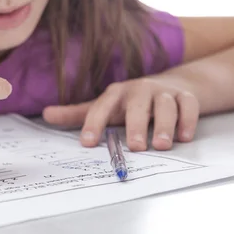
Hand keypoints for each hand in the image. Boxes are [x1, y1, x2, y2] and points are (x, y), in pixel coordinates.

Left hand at [42, 78, 199, 151]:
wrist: (174, 85)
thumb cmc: (132, 102)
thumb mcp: (106, 107)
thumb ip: (77, 114)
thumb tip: (45, 114)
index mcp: (116, 94)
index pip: (101, 106)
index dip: (93, 123)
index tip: (86, 143)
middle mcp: (139, 90)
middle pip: (137, 105)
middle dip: (135, 125)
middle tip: (135, 147)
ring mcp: (164, 92)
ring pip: (165, 105)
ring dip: (164, 125)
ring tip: (161, 145)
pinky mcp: (187, 96)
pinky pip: (189, 105)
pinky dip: (188, 120)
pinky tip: (184, 137)